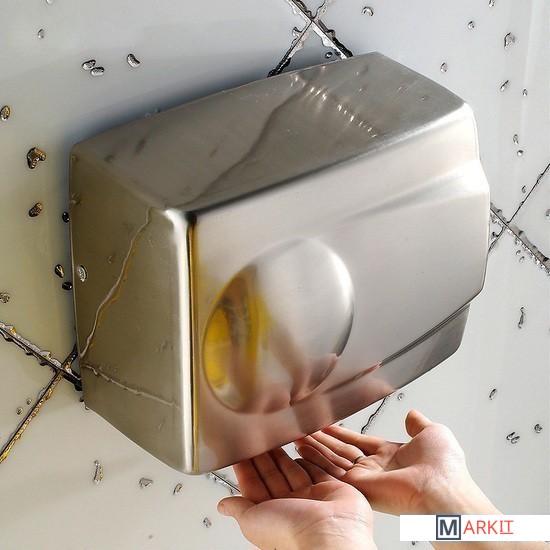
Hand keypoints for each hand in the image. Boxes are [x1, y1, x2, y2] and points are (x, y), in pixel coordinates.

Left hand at [218, 447, 376, 548]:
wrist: (328, 531)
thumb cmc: (291, 532)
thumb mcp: (252, 520)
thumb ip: (238, 508)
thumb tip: (222, 506)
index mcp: (270, 513)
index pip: (253, 485)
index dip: (246, 467)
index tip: (240, 451)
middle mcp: (290, 505)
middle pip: (273, 475)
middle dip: (263, 456)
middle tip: (257, 437)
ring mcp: (309, 496)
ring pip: (292, 470)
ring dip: (282, 454)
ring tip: (274, 436)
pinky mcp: (328, 488)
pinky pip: (316, 469)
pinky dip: (309, 457)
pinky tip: (301, 448)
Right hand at [295, 409, 499, 515]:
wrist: (442, 488)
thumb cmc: (444, 467)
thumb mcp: (433, 434)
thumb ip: (418, 424)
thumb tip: (412, 414)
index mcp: (392, 456)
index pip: (360, 441)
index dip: (342, 431)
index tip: (327, 423)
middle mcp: (376, 468)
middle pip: (342, 450)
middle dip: (322, 439)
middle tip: (304, 428)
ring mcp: (365, 479)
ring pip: (333, 459)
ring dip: (314, 446)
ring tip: (296, 434)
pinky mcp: (357, 487)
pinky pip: (331, 470)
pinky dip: (315, 458)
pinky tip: (301, 448)